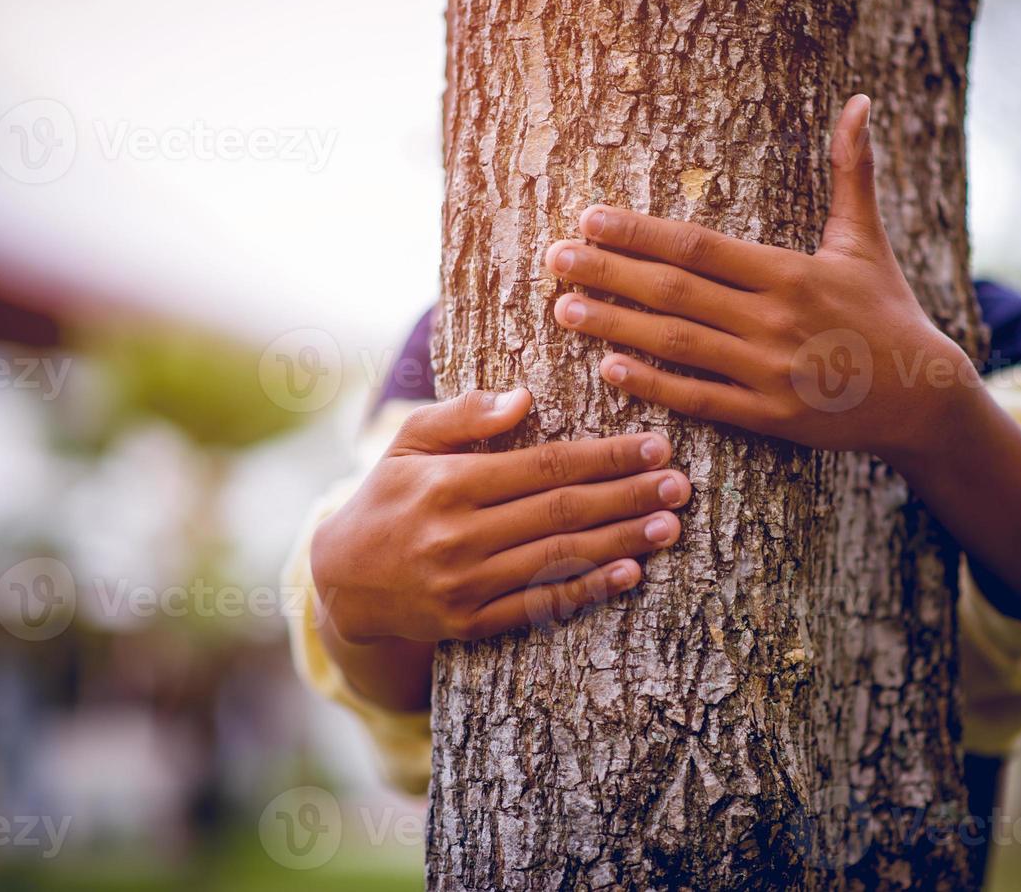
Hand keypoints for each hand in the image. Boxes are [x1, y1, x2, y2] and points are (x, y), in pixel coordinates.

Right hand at [310, 388, 689, 643]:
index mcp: (448, 483)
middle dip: (628, 496)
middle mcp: (458, 536)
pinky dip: (587, 589)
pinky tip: (629, 573)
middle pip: (562, 512)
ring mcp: (465, 585)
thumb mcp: (409, 442)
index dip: (605, 457)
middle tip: (679, 485)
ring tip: (668, 526)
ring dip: (621, 541)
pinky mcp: (470, 624)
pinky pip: (539, 605)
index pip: (544, 466)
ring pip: (559, 559)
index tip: (655, 446)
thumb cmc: (387, 496)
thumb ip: (463, 415)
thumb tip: (524, 397)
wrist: (341, 581)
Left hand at [542, 94, 973, 461]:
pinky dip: (653, 384)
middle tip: (554, 258)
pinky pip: (700, 399)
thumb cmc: (886, 311)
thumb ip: (853, 173)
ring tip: (563, 307)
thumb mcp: (866, 241)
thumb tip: (859, 103)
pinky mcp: (769, 417)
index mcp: (791, 273)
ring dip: (615, 324)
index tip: (589, 218)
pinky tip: (608, 367)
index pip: (699, 247)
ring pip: (678, 344)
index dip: (640, 233)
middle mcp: (776, 320)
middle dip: (609, 273)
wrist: (923, 398)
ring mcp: (770, 372)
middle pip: (676, 292)